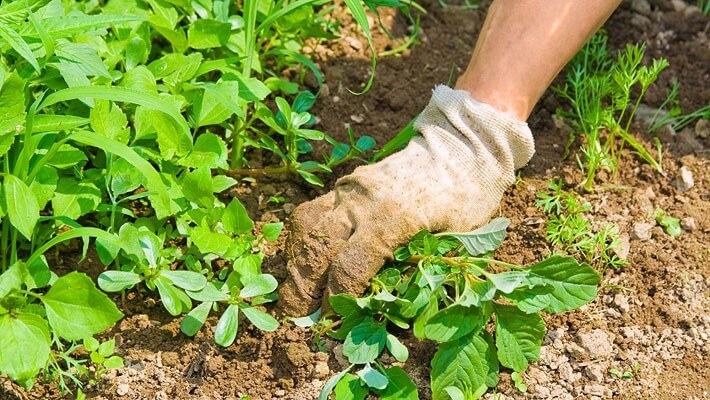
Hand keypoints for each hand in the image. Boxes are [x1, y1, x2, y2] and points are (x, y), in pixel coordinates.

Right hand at [277, 85, 534, 315]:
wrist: (462, 145)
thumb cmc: (467, 197)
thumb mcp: (457, 239)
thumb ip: (421, 269)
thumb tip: (385, 305)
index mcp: (392, 219)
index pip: (349, 267)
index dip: (336, 299)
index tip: (332, 320)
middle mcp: (362, 202)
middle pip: (317, 248)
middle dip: (302, 286)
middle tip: (299, 314)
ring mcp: (350, 189)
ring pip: (306, 226)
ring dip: (295, 260)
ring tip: (296, 287)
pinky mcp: (346, 183)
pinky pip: (313, 210)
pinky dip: (303, 237)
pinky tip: (305, 257)